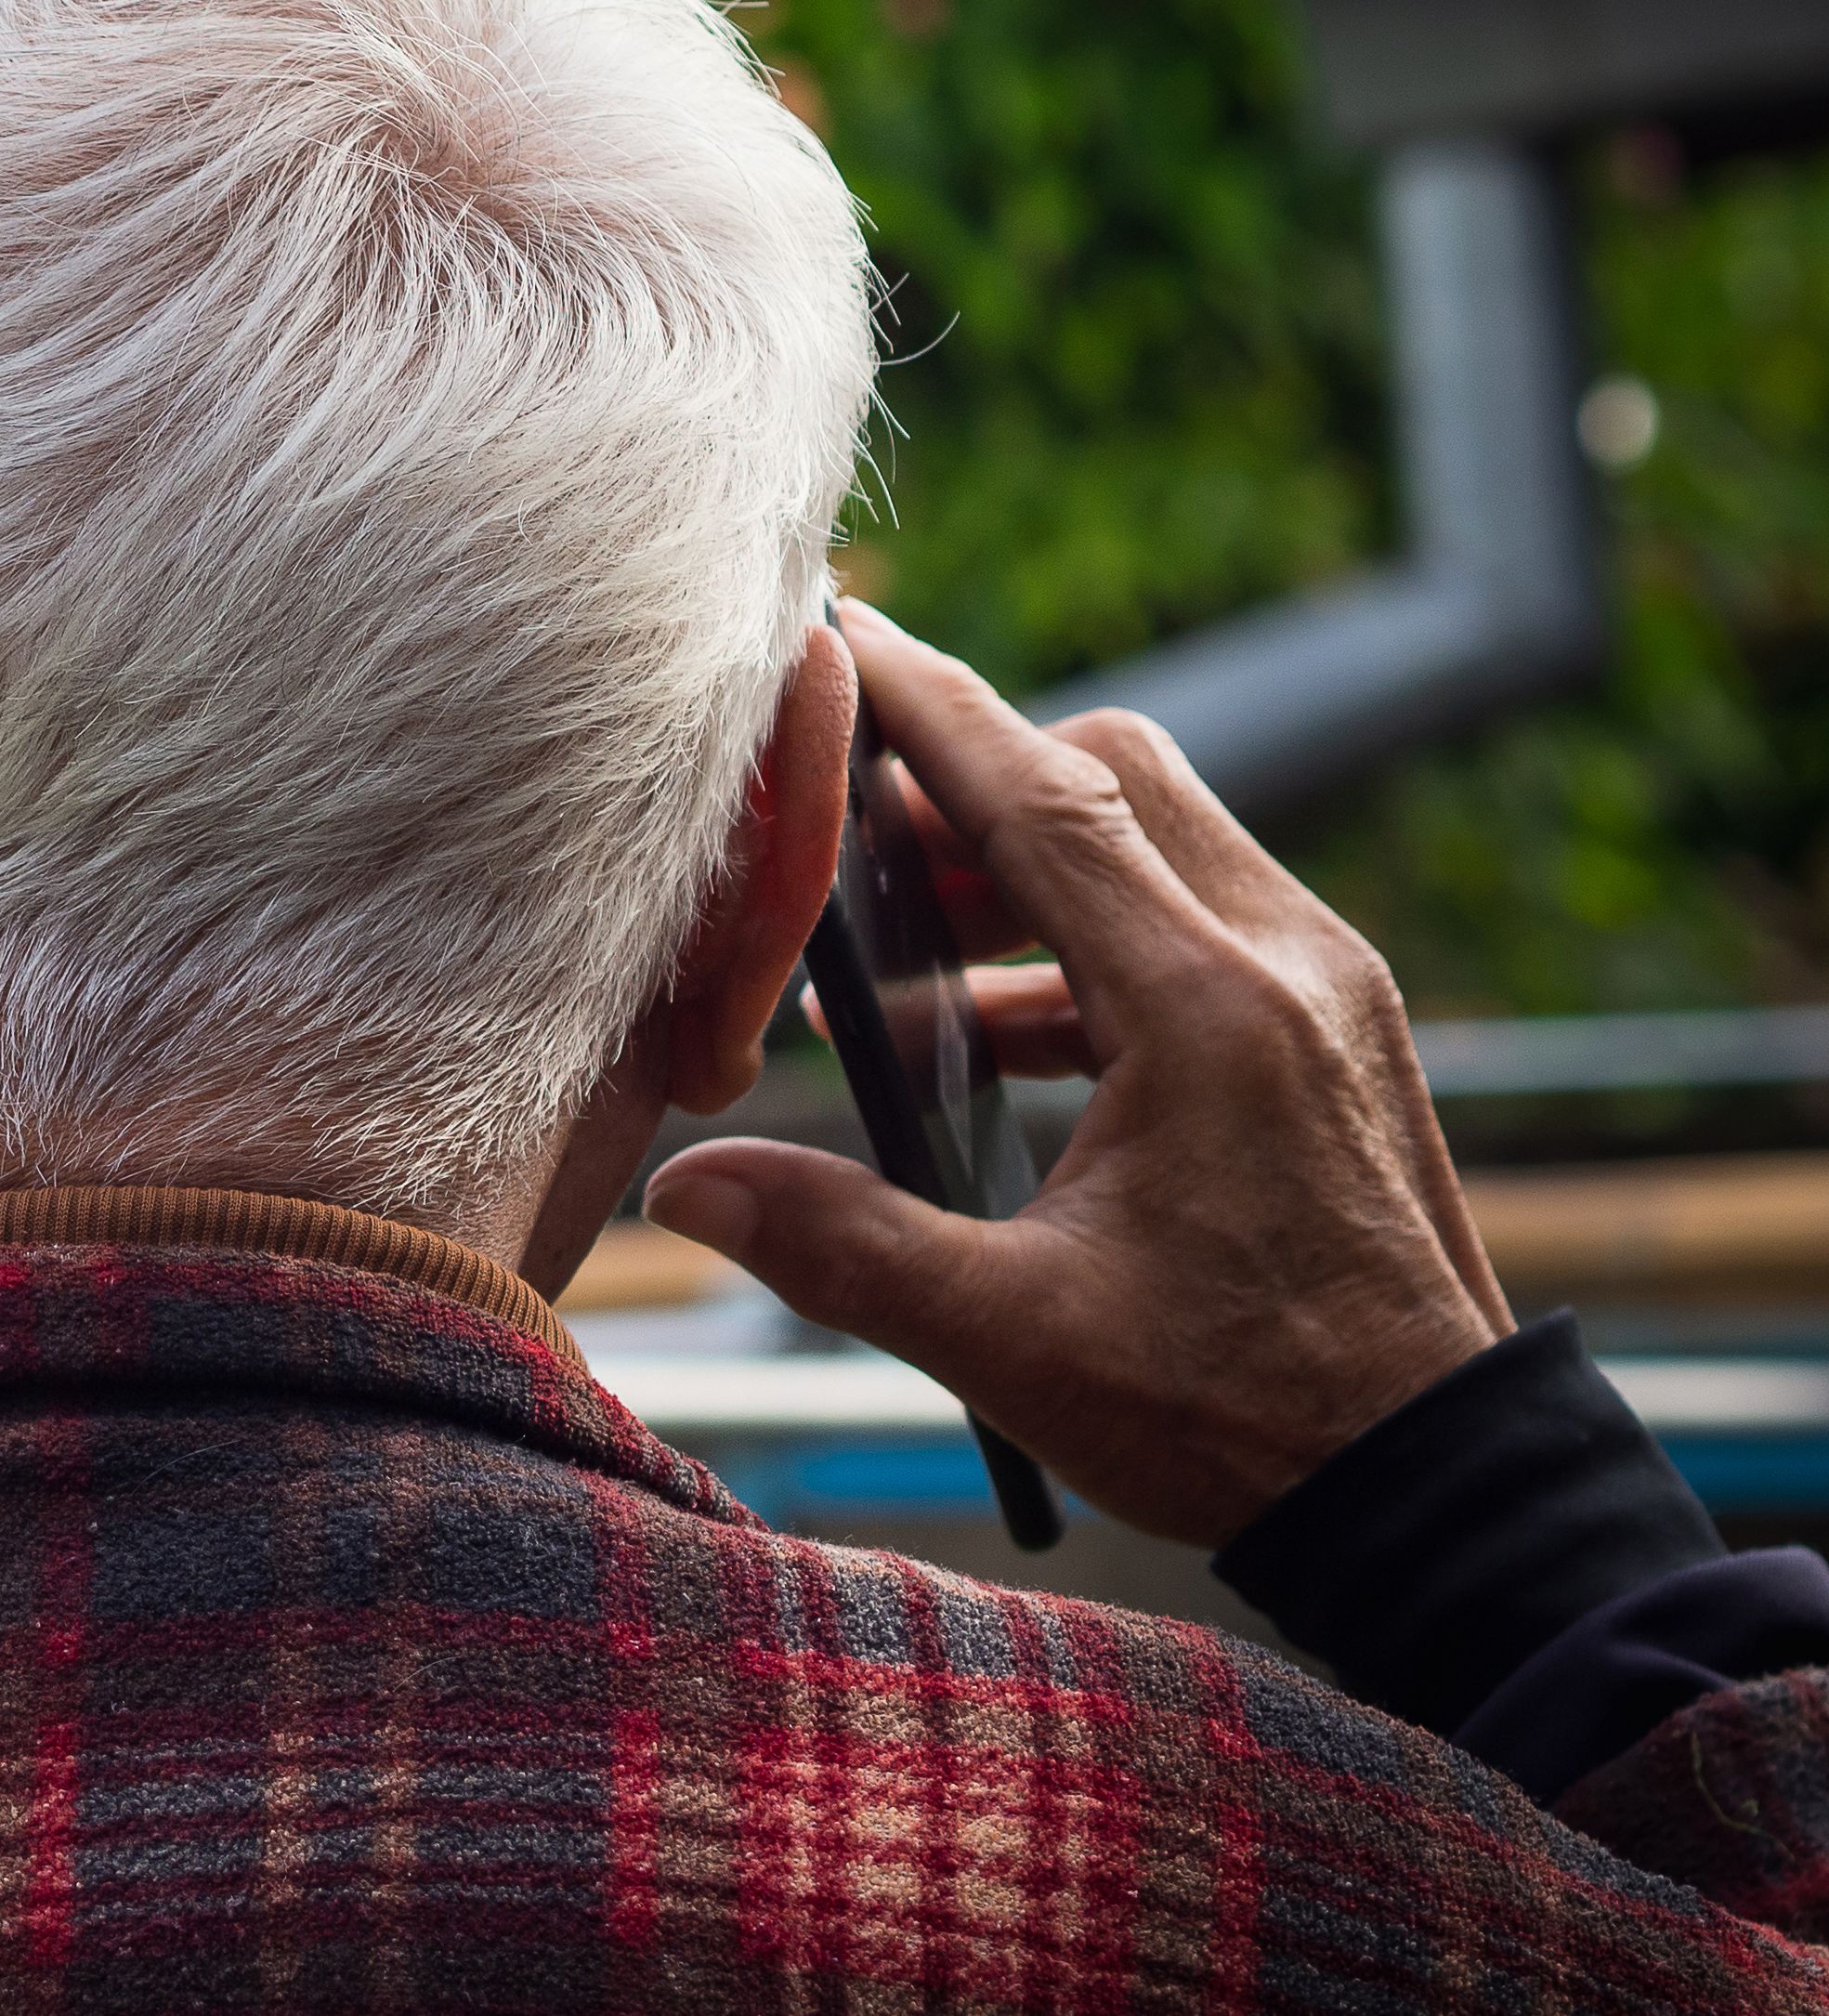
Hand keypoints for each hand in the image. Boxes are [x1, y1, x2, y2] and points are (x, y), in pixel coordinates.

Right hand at [641, 602, 1510, 1546]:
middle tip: (854, 831)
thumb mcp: (1010, 1338)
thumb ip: (841, 1245)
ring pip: (1166, 838)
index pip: (1043, 795)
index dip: (927, 706)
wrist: (1435, 1488)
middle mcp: (1288, 962)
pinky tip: (1005, 1039)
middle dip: (975, 775)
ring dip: (1033, 859)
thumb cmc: (1236, 1416)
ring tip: (909, 955)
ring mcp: (1332, 991)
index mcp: (1207, 1008)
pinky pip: (1203, 919)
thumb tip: (687, 1184)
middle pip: (1116, 772)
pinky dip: (1093, 937)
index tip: (838, 634)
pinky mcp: (1343, 1033)